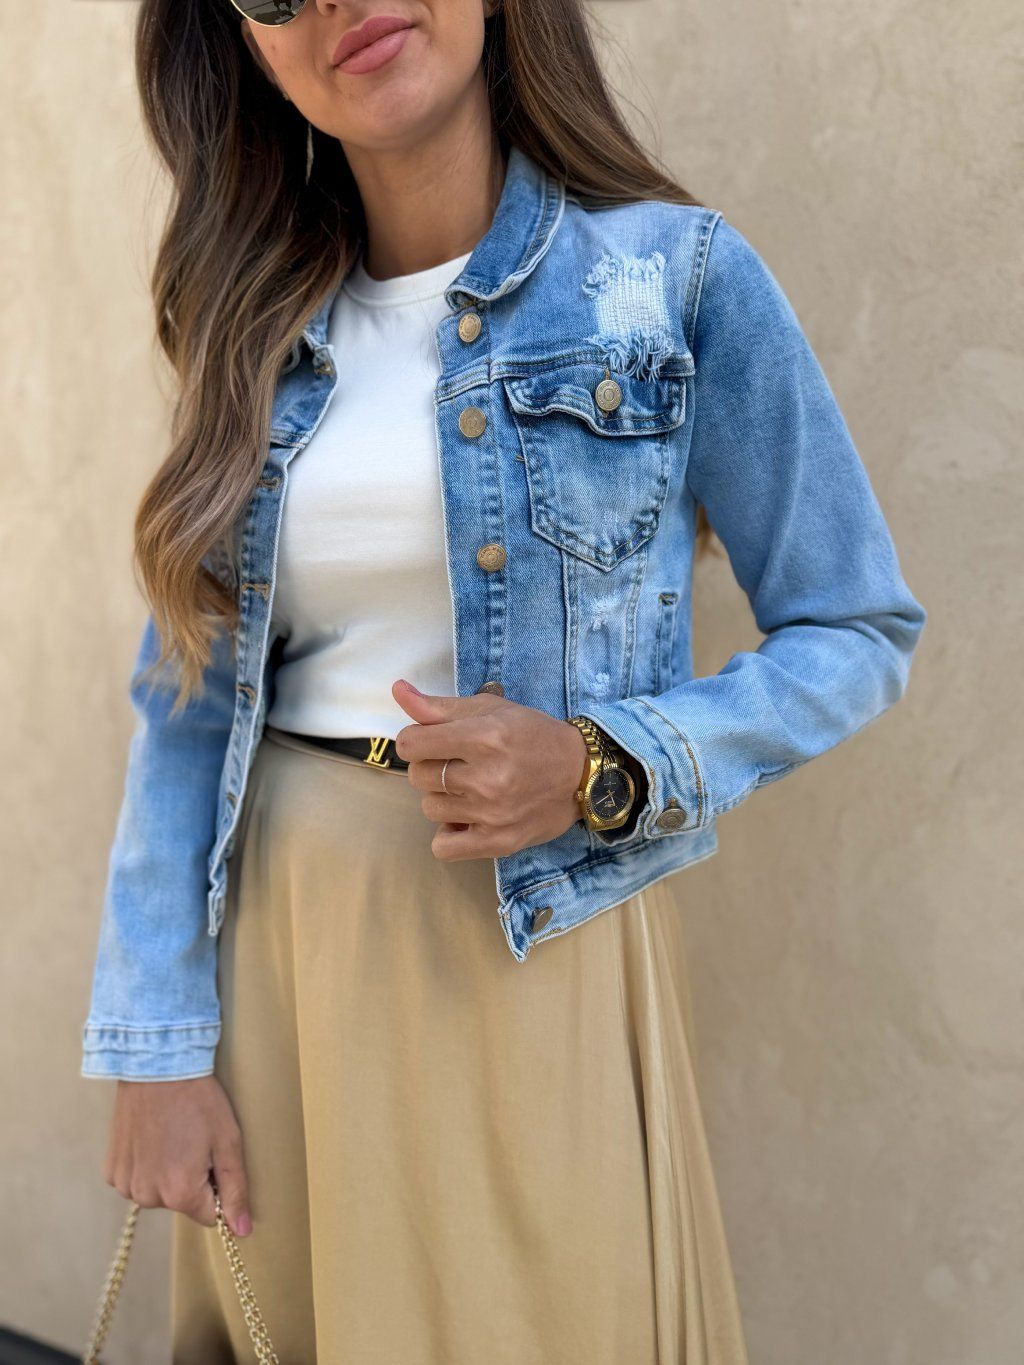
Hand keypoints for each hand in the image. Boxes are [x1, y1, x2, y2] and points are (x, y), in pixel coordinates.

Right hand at [104, 1075, 251, 1236]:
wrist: (156, 1066)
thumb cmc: (198, 1101)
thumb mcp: (228, 1142)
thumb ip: (236, 1190)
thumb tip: (241, 1232)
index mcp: (180, 1193)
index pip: (210, 1216)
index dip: (218, 1187)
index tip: (214, 1158)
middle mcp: (148, 1197)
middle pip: (183, 1203)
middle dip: (193, 1181)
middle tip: (193, 1141)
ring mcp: (125, 1185)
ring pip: (159, 1194)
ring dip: (168, 1174)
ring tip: (173, 1136)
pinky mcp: (112, 1171)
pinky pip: (138, 1181)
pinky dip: (148, 1167)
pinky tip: (153, 1138)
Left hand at [391, 678, 588, 860]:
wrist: (581, 773)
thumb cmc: (532, 736)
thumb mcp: (490, 711)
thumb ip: (439, 707)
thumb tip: (398, 691)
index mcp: (484, 737)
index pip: (411, 744)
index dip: (415, 740)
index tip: (431, 741)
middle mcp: (488, 777)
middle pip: (418, 776)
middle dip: (431, 767)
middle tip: (458, 764)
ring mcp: (493, 813)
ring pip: (429, 808)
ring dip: (443, 798)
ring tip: (469, 788)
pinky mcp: (499, 842)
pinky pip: (443, 847)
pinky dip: (448, 833)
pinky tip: (465, 818)